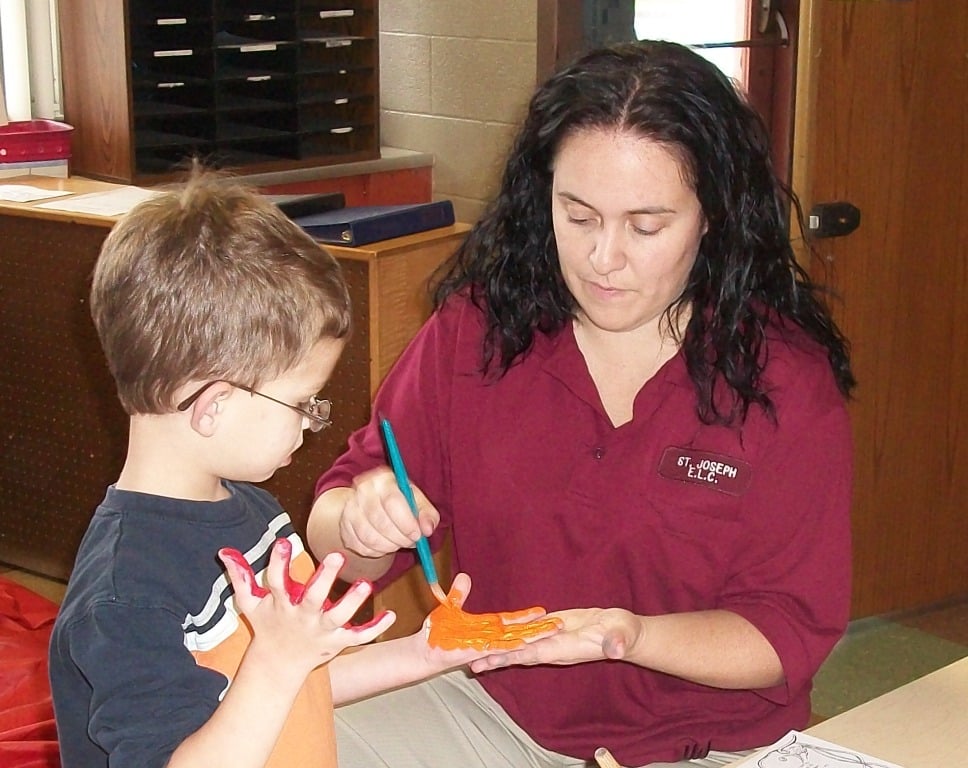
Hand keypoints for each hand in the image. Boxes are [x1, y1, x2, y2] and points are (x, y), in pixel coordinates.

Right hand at [219, 539, 395, 676]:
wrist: (277, 665)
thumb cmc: (268, 625)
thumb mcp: (251, 603)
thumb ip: (240, 576)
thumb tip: (224, 551)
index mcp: (282, 605)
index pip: (277, 582)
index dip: (278, 563)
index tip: (283, 541)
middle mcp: (303, 616)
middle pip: (313, 598)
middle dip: (324, 579)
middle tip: (336, 556)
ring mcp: (322, 631)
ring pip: (338, 618)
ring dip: (353, 602)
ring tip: (366, 584)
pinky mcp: (337, 641)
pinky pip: (358, 636)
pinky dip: (375, 628)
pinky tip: (391, 614)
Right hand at [338, 466, 439, 557]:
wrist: (373, 506)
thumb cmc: (401, 503)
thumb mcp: (418, 503)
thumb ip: (427, 514)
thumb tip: (427, 529)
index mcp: (383, 479)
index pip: (392, 500)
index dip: (406, 522)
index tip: (417, 535)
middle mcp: (362, 489)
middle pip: (379, 520)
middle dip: (399, 537)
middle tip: (411, 542)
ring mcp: (350, 508)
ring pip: (369, 536)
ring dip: (389, 546)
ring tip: (399, 542)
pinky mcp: (344, 527)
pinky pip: (361, 546)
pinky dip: (377, 551)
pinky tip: (385, 544)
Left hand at [410, 574, 562, 673]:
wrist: (425, 650)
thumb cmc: (437, 633)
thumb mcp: (451, 608)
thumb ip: (459, 594)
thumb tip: (464, 576)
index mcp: (487, 628)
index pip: (512, 622)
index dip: (528, 617)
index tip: (544, 612)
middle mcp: (491, 638)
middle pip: (520, 632)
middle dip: (540, 628)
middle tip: (562, 623)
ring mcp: (487, 645)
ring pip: (516, 640)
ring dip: (535, 635)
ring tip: (554, 630)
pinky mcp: (479, 651)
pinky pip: (499, 649)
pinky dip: (513, 646)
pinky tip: (526, 642)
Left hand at [469, 607, 641, 672]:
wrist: (624, 631)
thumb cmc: (624, 634)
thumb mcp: (621, 637)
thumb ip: (616, 643)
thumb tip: (614, 650)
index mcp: (565, 649)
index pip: (534, 653)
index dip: (512, 655)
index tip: (492, 658)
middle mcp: (553, 648)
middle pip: (520, 654)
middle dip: (496, 658)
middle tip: (469, 662)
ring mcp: (551, 639)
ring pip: (521, 644)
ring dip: (499, 647)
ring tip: (476, 650)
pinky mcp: (553, 627)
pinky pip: (529, 631)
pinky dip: (512, 632)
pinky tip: (497, 630)